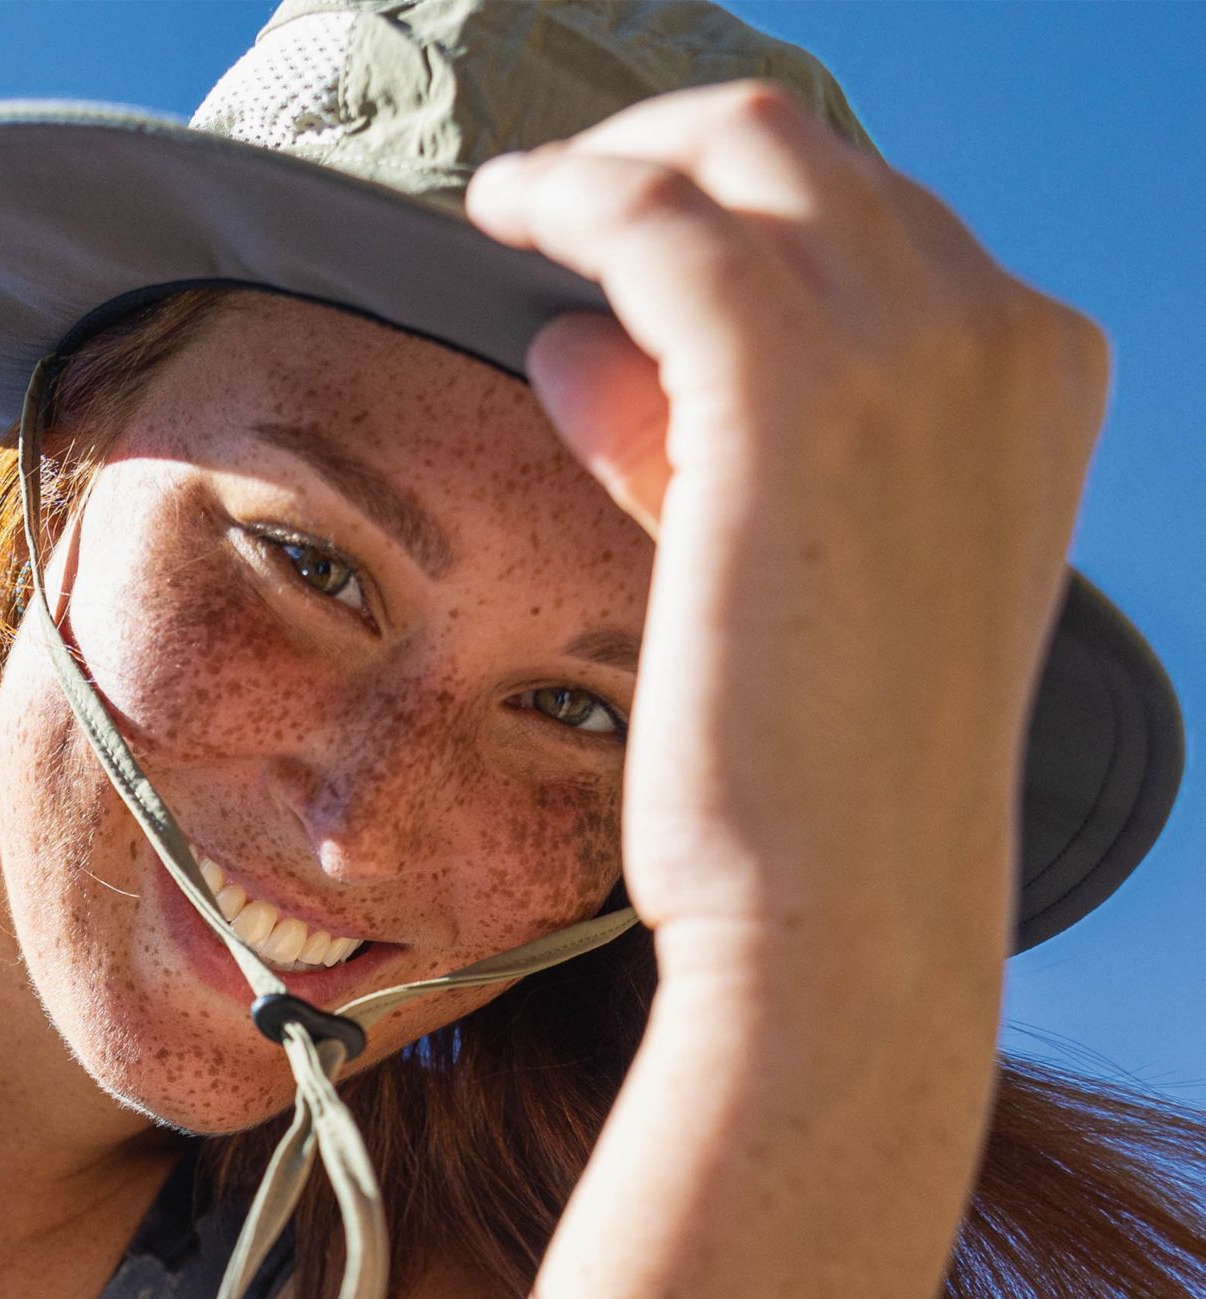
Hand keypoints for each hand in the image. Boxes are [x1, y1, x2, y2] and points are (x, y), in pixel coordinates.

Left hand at [464, 81, 1111, 989]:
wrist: (845, 907)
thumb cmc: (813, 787)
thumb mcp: (780, 583)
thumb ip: (690, 452)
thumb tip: (572, 343)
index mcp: (1038, 377)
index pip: (879, 226)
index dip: (745, 214)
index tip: (636, 232)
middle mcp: (1000, 333)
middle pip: (813, 160)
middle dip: (674, 154)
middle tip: (560, 196)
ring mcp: (917, 346)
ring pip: (739, 155)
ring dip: (610, 162)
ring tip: (512, 199)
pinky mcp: (793, 387)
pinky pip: (660, 223)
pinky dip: (571, 196)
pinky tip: (498, 213)